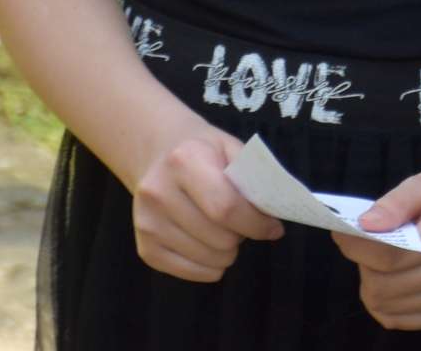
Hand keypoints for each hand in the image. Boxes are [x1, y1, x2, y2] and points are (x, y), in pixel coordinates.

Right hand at [129, 128, 283, 282]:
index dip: (256, 223)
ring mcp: (147, 224)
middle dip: (243, 235)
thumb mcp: (231, 148)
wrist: (157, 152)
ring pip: (208, 258)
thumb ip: (254, 178)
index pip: (226, 207)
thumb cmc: (203, 151)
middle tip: (244, 222)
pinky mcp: (145, 248)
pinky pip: (191, 273)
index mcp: (184, 161)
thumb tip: (275, 215)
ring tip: (225, 229)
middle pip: (219, 237)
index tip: (273, 228)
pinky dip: (211, 266)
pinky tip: (210, 245)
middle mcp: (159, 193)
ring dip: (228, 251)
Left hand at [332, 153, 420, 332]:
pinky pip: (400, 319)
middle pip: (382, 286)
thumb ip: (395, 202)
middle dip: (363, 264)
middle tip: (370, 240)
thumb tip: (363, 226)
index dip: (354, 245)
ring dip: (373, 283)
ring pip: (386, 307)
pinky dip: (388, 301)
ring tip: (386, 257)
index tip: (342, 231)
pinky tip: (397, 277)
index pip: (387, 256)